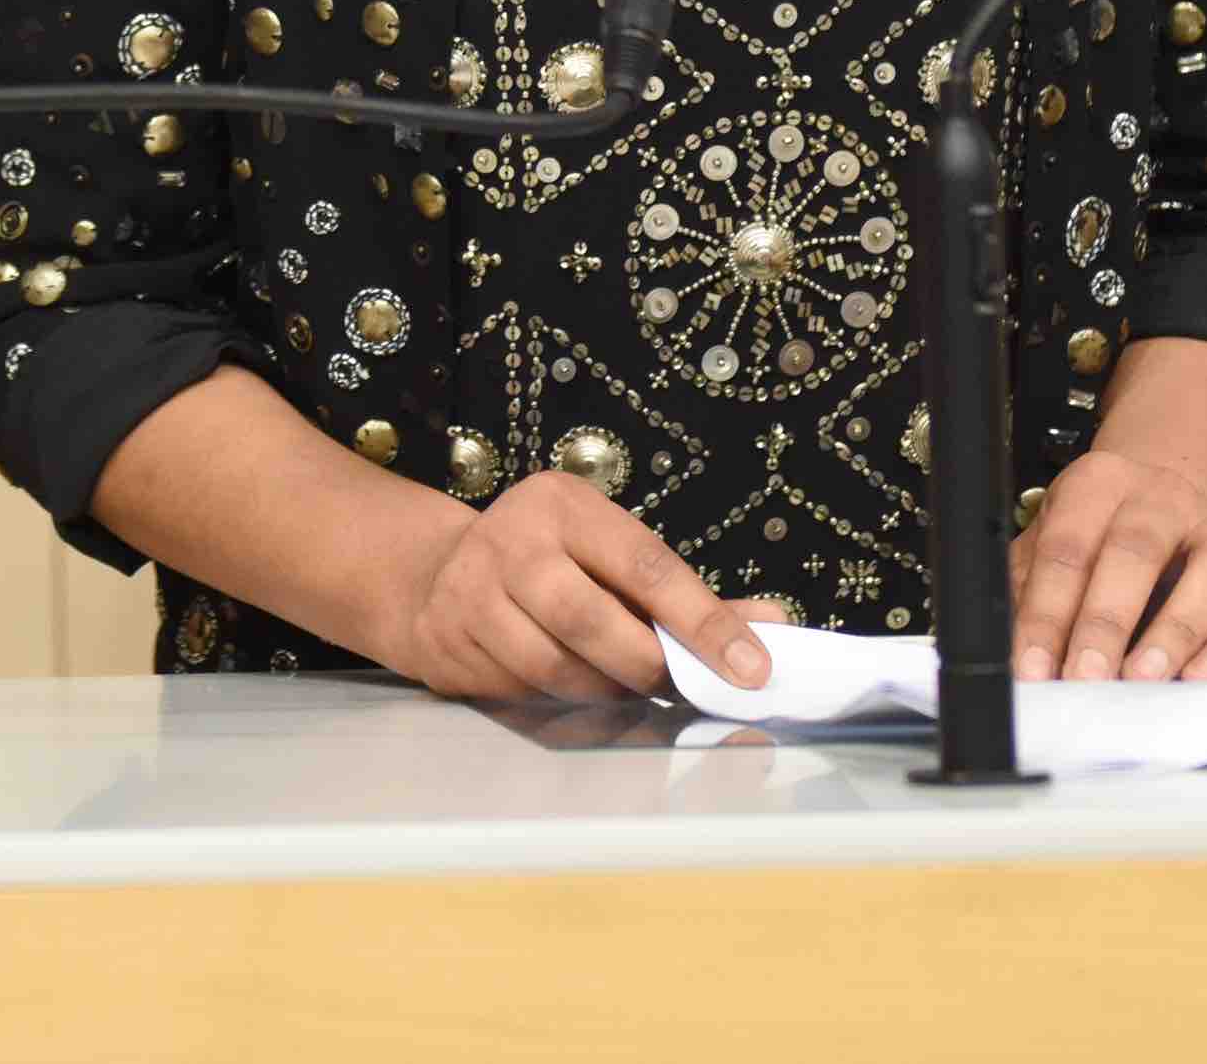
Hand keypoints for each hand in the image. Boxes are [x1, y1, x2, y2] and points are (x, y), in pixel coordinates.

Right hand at [379, 472, 776, 701]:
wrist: (434, 573)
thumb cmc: (549, 562)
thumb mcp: (612, 552)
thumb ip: (688, 594)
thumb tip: (772, 626)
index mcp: (563, 505)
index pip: (647, 566)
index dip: (705, 621)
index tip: (753, 667)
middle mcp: (511, 538)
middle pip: (590, 621)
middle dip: (646, 666)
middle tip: (675, 686)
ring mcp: (469, 591)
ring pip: (554, 667)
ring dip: (603, 691)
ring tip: (623, 686)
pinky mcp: (448, 642)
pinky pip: (521, 691)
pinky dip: (559, 701)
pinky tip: (570, 686)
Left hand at [1009, 449, 1206, 681]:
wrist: (1180, 501)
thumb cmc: (1108, 532)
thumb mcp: (1059, 538)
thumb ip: (1032, 586)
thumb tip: (1011, 650)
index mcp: (1100, 484)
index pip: (1067, 548)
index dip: (1046, 613)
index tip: (1033, 666)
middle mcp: (1164, 500)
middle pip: (1133, 554)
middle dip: (1105, 623)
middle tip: (1084, 676)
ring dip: (1173, 633)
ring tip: (1141, 679)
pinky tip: (1198, 678)